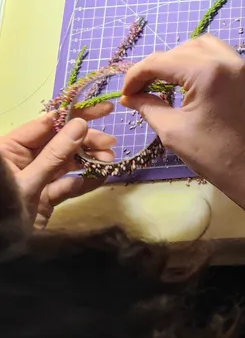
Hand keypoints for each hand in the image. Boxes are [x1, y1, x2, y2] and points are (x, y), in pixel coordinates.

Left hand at [1, 108, 115, 227]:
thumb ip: (55, 154)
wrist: (2, 258)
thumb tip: (81, 124)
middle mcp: (24, 160)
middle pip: (61, 141)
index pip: (47, 123)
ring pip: (67, 161)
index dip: (76, 114)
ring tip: (108, 161)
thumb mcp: (28, 182)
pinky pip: (68, 183)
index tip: (105, 109)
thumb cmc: (5, 212)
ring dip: (89, 160)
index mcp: (11, 149)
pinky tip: (100, 177)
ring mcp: (36, 179)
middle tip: (111, 143)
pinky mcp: (45, 198)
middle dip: (87, 141)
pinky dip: (84, 180)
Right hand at [121, 36, 244, 221]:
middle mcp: (226, 59)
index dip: (137, 75)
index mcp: (207, 72)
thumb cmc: (214, 155)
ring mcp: (242, 64)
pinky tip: (190, 81)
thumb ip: (148, 107)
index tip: (126, 94)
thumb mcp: (173, 131)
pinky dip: (201, 61)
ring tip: (166, 81)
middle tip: (143, 89)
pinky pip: (221, 55)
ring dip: (181, 58)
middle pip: (182, 49)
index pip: (161, 61)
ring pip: (203, 46)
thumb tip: (130, 96)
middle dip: (158, 65)